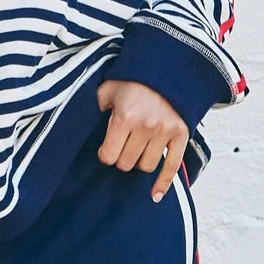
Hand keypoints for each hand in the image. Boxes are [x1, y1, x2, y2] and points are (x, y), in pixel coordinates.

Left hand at [95, 78, 189, 202]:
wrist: (168, 67)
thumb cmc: (133, 81)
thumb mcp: (108, 88)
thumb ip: (96, 106)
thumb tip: (82, 121)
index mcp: (125, 117)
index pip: (109, 156)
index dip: (106, 154)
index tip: (108, 148)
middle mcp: (146, 126)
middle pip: (126, 164)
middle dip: (122, 158)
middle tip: (123, 145)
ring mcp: (165, 132)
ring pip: (146, 166)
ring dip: (139, 161)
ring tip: (138, 148)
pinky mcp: (181, 135)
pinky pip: (172, 167)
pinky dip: (163, 184)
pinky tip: (155, 196)